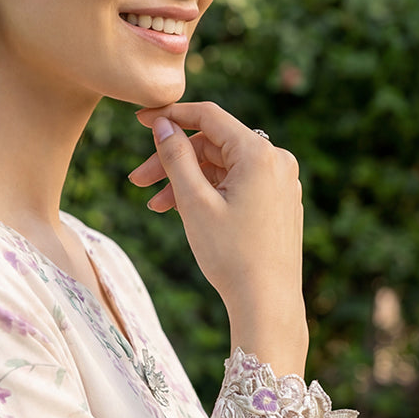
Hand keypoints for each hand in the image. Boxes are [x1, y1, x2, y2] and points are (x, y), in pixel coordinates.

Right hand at [130, 101, 307, 376]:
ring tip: (155, 206)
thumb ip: (176, 157)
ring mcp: (280, 183)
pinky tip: (184, 211)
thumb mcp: (194, 202)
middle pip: (214, 145)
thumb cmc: (231, 255)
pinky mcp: (279, 203)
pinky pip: (238, 184)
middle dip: (174, 160)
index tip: (140, 119)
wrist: (267, 303)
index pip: (209, 117)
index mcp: (259, 153)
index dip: (171, 114)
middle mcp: (276, 161)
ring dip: (188, 180)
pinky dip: (210, 192)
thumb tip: (163, 124)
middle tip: (138, 181)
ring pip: (223, 167)